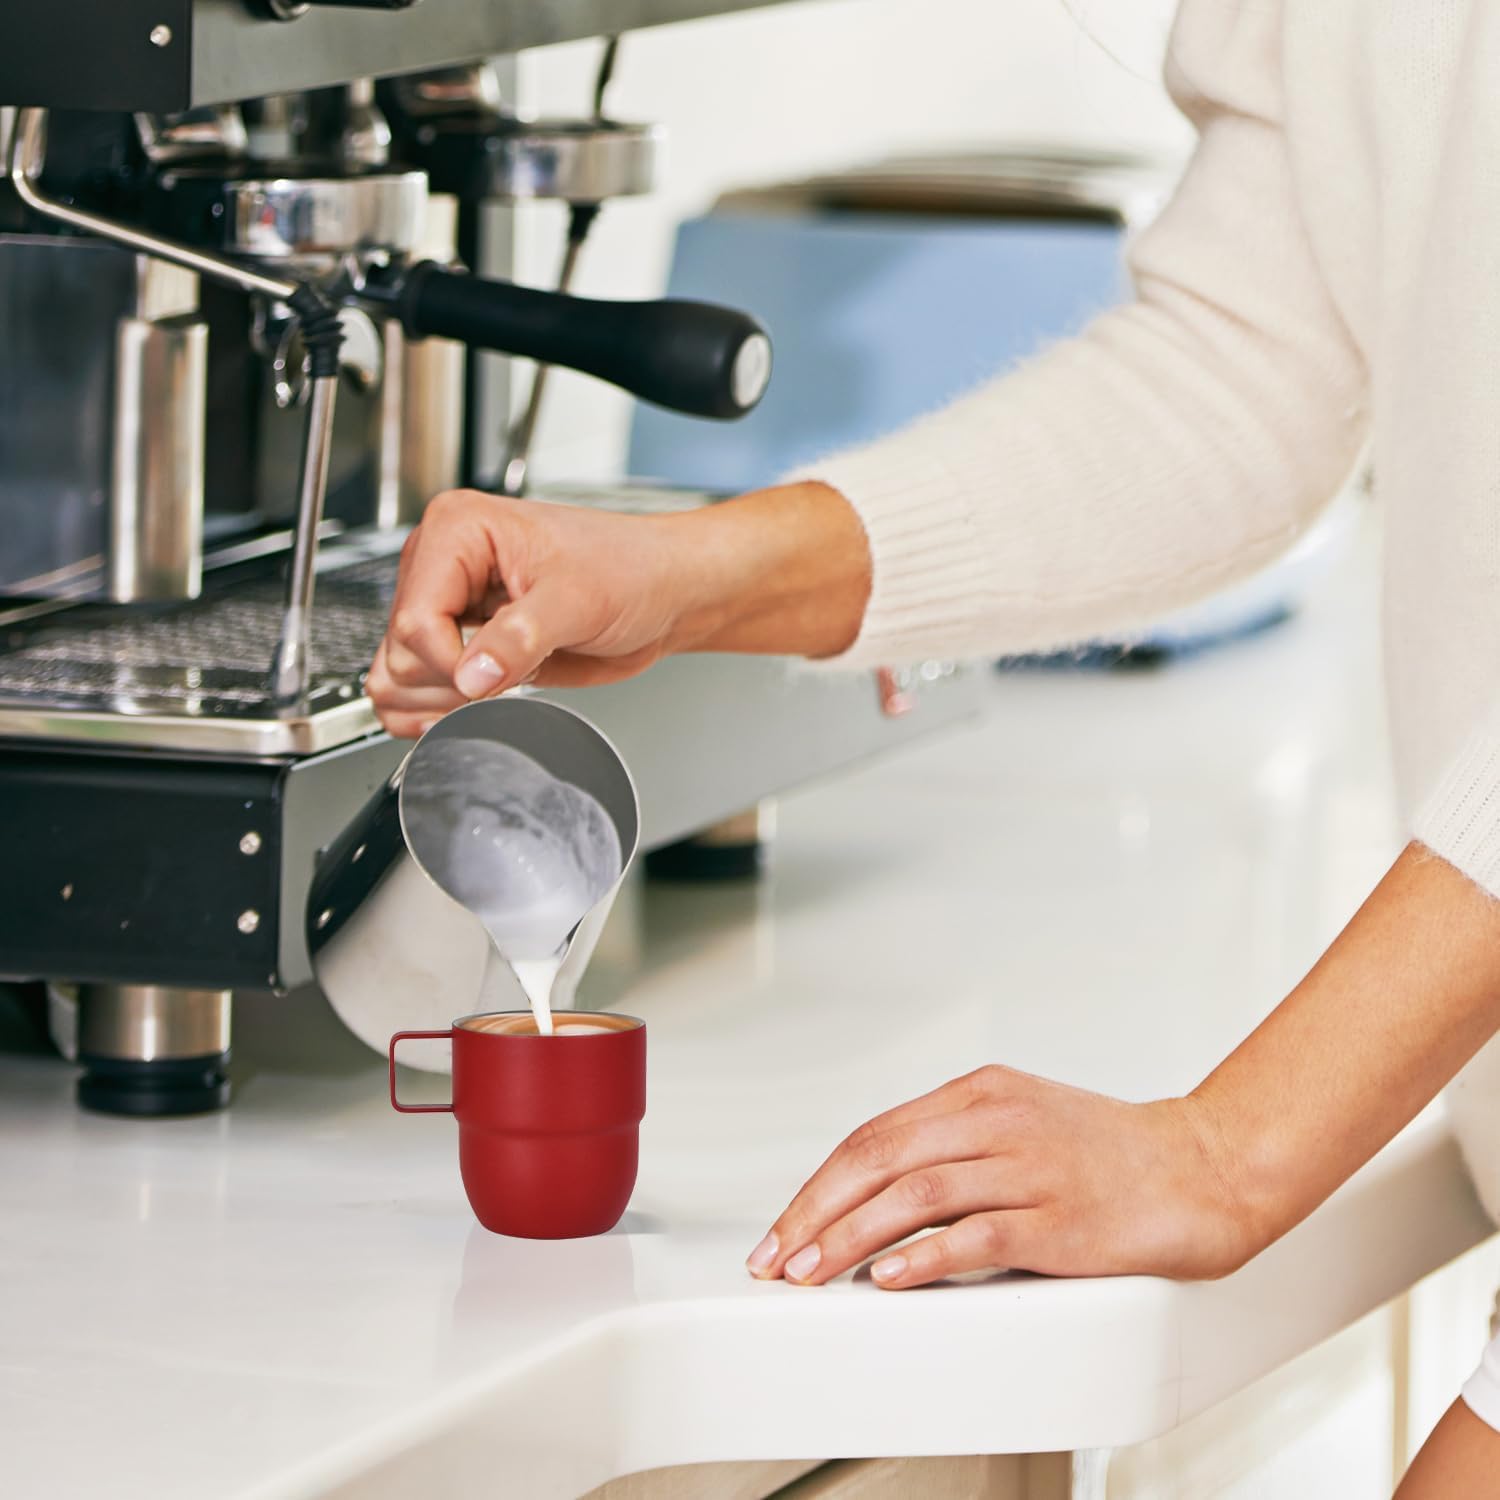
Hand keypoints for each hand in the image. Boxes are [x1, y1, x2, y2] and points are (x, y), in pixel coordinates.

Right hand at [367, 482, 871, 738]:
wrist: (663, 594)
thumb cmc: (632, 571)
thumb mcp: (578, 600)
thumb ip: (520, 637)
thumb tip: (471, 675)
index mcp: (458, 531)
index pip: (416, 620)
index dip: (452, 664)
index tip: (497, 675)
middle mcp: (440, 567)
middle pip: (399, 655)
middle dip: (450, 683)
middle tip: (509, 676)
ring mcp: (448, 608)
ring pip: (397, 677)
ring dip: (443, 701)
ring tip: (503, 683)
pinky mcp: (460, 644)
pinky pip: (415, 692)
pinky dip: (440, 710)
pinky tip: (485, 700)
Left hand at [745, 1065, 1254, 1289]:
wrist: (1204, 1166)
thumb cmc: (1110, 1152)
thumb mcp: (1021, 1120)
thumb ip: (954, 1142)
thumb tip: (875, 1187)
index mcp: (982, 1092)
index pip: (877, 1134)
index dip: (820, 1183)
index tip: (785, 1225)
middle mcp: (999, 1121)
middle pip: (882, 1159)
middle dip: (817, 1210)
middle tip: (778, 1256)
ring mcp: (1031, 1168)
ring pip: (916, 1195)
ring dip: (851, 1237)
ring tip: (811, 1272)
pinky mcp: (1063, 1220)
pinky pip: (978, 1235)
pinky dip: (924, 1257)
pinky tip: (888, 1278)